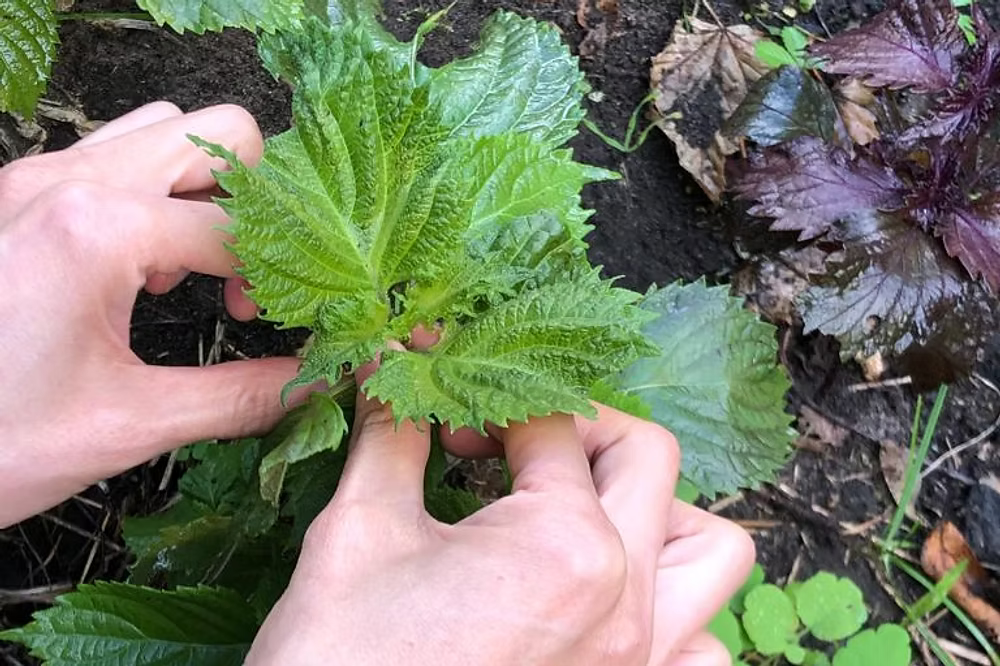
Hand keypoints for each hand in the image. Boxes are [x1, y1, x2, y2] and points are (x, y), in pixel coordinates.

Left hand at [0, 102, 300, 526]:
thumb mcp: (128, 426)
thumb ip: (239, 396)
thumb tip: (318, 383)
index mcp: (97, 228)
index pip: (243, 229)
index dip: (288, 281)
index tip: (293, 326)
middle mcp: (68, 179)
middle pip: (219, 135)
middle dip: (258, 207)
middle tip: (247, 281)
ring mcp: (35, 177)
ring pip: (163, 130)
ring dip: (202, 191)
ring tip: (194, 267)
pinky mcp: (18, 193)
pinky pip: (112, 155)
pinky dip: (152, 194)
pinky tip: (144, 265)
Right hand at [247, 369, 754, 664]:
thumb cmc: (337, 665)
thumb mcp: (357, 532)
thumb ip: (393, 434)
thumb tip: (396, 371)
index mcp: (567, 546)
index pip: (549, 424)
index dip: (488, 402)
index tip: (445, 414)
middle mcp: (629, 605)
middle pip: (647, 459)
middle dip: (577, 430)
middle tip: (510, 446)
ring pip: (709, 555)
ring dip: (657, 514)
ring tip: (581, 516)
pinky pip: (703, 649)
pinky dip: (672, 613)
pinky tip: (604, 610)